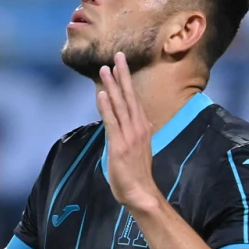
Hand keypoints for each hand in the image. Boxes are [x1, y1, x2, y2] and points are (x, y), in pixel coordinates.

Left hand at [95, 53, 160, 211]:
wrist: (141, 192)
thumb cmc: (139, 173)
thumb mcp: (142, 148)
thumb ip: (141, 132)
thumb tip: (146, 121)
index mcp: (143, 127)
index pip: (134, 99)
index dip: (127, 81)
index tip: (121, 64)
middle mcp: (138, 127)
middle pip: (129, 96)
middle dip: (122, 75)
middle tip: (118, 55)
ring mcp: (129, 136)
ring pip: (120, 105)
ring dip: (112, 86)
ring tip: (105, 69)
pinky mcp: (119, 145)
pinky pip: (112, 122)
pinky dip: (106, 107)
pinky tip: (102, 94)